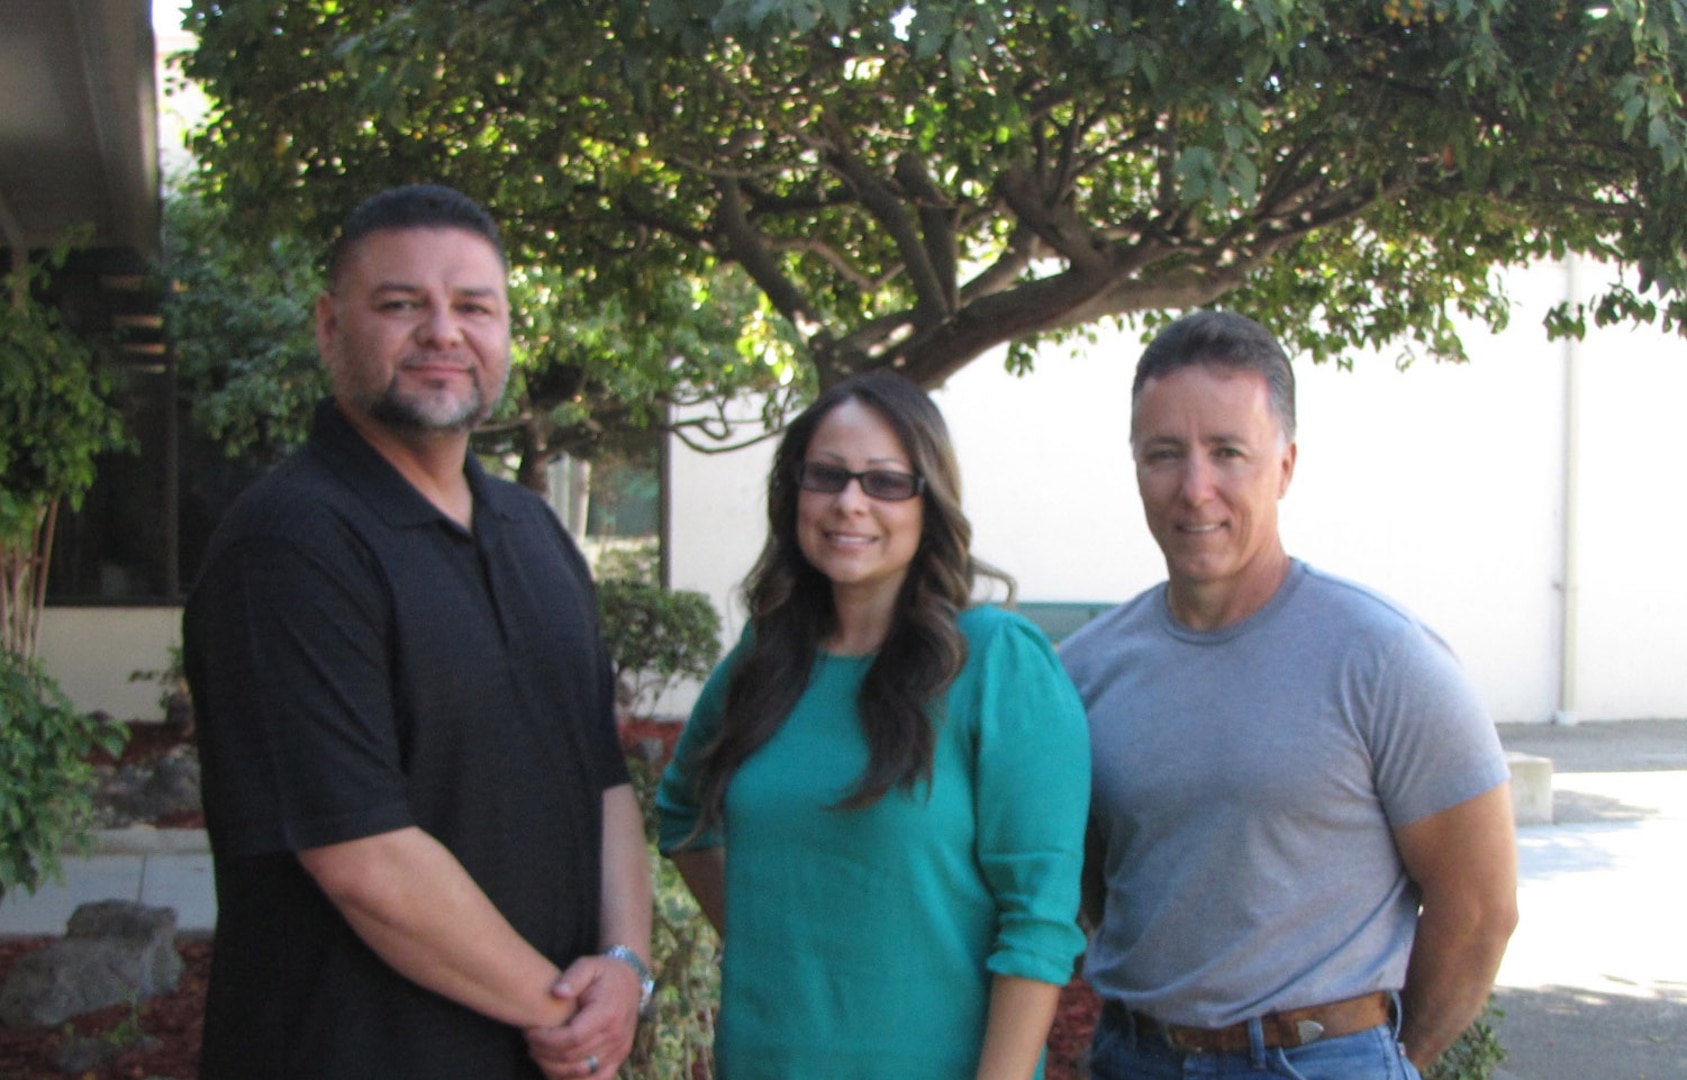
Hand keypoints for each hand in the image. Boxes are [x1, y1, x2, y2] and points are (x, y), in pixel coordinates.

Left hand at [524, 955, 640, 1077]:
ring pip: (581, 1073)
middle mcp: (615, 1036)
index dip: (547, 1040)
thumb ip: (572, 977)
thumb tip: (557, 993)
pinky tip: (556, 1069)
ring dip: (554, 1068)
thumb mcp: (587, 965)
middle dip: (544, 1053)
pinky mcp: (619, 1058)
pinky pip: (596, 1079)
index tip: (530, 1032)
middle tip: (529, 1042)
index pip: (572, 1037)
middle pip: (573, 1058)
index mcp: (607, 1013)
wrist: (630, 980)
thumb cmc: (603, 973)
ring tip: (538, 1053)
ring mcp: (619, 1050)